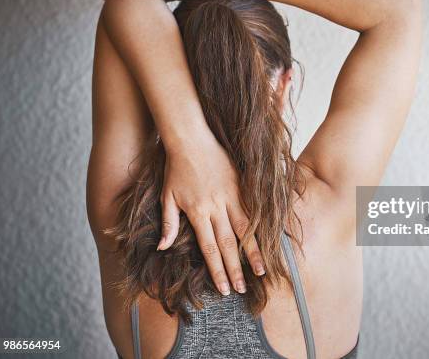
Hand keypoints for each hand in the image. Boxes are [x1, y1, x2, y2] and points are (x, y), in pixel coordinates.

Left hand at [159, 135, 264, 295]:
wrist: (191, 139)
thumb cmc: (175, 168)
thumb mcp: (166, 197)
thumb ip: (168, 224)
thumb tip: (162, 248)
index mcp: (197, 213)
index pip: (209, 248)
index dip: (217, 270)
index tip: (224, 288)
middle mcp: (216, 207)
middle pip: (228, 244)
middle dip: (235, 269)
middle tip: (242, 288)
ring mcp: (232, 196)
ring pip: (245, 229)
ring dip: (252, 252)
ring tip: (260, 271)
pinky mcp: (241, 185)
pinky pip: (252, 210)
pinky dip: (260, 226)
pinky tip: (267, 240)